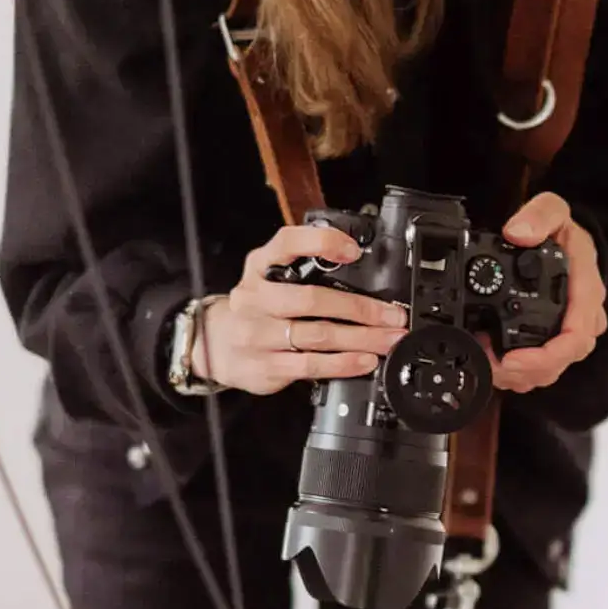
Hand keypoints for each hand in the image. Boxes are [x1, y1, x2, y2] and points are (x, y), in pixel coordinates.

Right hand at [191, 222, 407, 394]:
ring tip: (388, 339)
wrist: (215, 345)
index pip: (288, 243)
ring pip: (318, 335)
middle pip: (312, 299)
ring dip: (361, 339)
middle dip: (360, 308)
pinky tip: (364, 361)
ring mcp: (257, 333)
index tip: (353, 250)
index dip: (322, 242)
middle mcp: (255, 297)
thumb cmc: (257, 308)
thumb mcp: (270, 279)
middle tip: (392, 315)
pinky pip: (311, 364)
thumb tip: (366, 280)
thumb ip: (305, 271)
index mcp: (260, 266)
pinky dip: (343, 364)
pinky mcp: (264, 366)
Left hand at [489, 191, 607, 394]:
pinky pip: (544, 366)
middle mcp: (583, 316)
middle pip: (563, 360)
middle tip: (491, 366)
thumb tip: (518, 233)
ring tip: (488, 365)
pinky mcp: (557, 340)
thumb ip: (539, 215)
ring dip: (520, 375)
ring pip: (553, 368)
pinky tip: (497, 365)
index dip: (546, 355)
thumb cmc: (563, 232)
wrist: (567, 241)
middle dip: (526, 371)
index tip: (513, 359)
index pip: (577, 335)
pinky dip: (520, 372)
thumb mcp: (554, 210)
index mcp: (585, 289)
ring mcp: (571, 331)